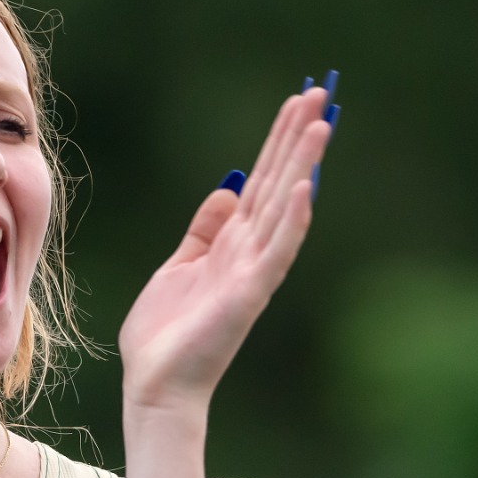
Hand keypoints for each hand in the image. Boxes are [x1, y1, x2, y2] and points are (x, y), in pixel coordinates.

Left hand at [118, 89, 331, 410]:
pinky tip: (303, 187)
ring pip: (283, 208)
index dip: (278, 141)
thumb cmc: (165, 334)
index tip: (296, 102)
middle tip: (322, 92)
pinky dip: (290, 220)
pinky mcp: (246, 295)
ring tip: (323, 125)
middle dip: (298, 138)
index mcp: (231, 244)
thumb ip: (205, 230)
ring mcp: (252, 273)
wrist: (154, 385)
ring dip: (303, 167)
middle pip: (278, 183)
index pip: (261, 180)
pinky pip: (275, 252)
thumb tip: (228, 189)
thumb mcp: (180, 265)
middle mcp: (249, 252)